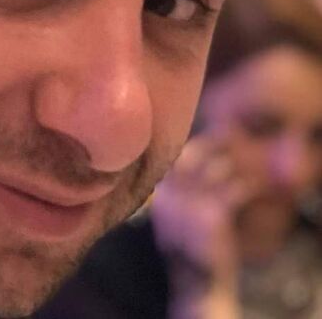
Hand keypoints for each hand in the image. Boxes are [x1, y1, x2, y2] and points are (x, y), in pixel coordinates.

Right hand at [150, 134, 256, 316]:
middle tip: (228, 133)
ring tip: (246, 157)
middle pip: (193, 159)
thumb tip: (183, 161)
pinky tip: (256, 184)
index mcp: (159, 196)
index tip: (206, 136)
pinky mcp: (212, 216)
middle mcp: (171, 197)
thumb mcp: (172, 216)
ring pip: (216, 171)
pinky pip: (234, 191)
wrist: (198, 282)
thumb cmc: (188, 245)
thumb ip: (174, 190)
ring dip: (234, 163)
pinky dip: (248, 185)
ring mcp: (190, 205)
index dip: (192, 146)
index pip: (172, 161)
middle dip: (212, 144)